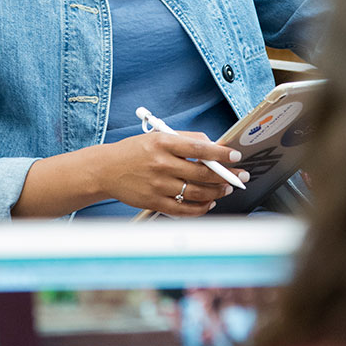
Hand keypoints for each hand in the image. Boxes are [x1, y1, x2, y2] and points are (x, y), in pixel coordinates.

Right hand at [94, 131, 248, 215]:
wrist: (105, 169)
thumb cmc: (135, 151)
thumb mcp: (158, 136)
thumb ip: (185, 139)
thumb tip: (213, 146)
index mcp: (163, 143)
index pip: (199, 149)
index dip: (221, 154)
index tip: (235, 157)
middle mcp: (161, 164)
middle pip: (202, 174)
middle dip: (226, 176)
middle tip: (239, 177)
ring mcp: (158, 185)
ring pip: (197, 193)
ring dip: (217, 192)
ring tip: (226, 189)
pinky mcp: (154, 202)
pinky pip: (184, 210)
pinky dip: (200, 208)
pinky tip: (209, 203)